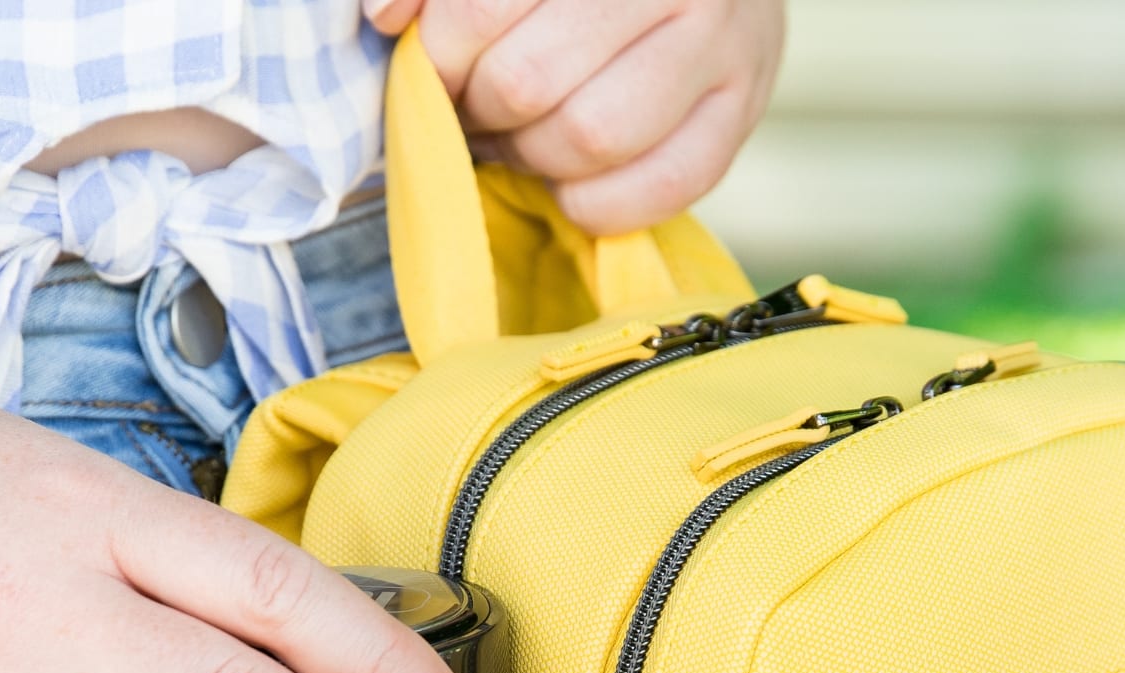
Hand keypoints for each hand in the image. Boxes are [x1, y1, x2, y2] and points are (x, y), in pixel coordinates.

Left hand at [366, 0, 785, 236]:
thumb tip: (384, 15)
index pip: (482, 11)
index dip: (438, 58)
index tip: (433, 73)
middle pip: (529, 80)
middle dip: (483, 110)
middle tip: (479, 109)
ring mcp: (720, 44)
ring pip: (591, 137)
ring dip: (535, 158)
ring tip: (522, 141)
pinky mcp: (740, 114)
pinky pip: (656, 189)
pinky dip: (596, 202)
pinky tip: (573, 181)